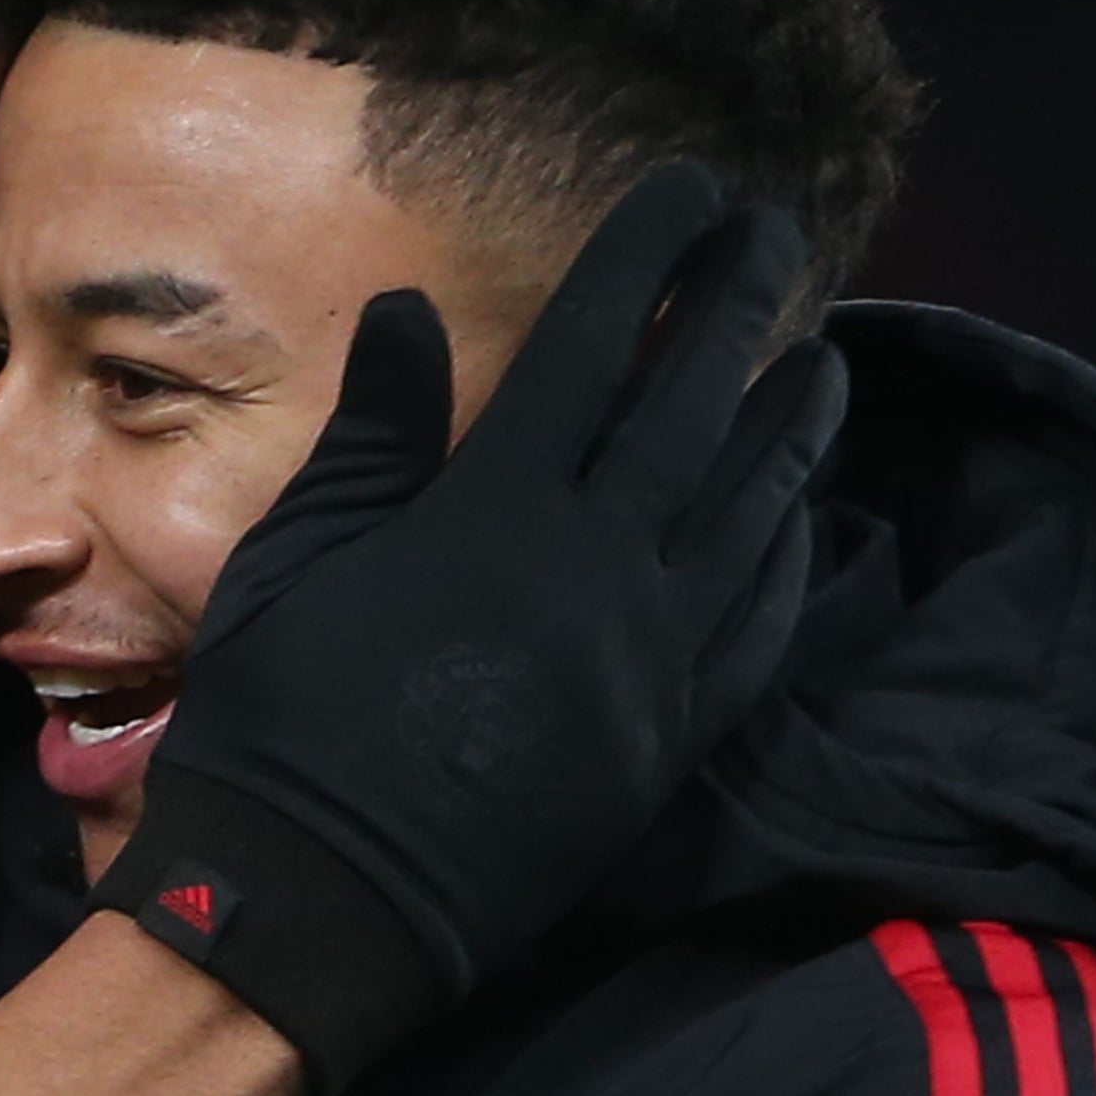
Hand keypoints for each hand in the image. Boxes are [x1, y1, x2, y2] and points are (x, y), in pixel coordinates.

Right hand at [96, 163, 845, 1088]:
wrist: (314, 901)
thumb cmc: (275, 723)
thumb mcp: (296, 560)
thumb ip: (374, 437)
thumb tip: (413, 314)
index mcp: (490, 517)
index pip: (593, 351)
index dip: (646, 260)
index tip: (688, 194)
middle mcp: (592, 573)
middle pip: (696, 409)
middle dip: (744, 306)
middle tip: (777, 235)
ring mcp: (643, 661)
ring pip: (750, 513)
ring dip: (791, 422)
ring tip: (819, 355)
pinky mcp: (663, 742)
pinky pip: (755, 628)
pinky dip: (786, 556)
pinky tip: (798, 510)